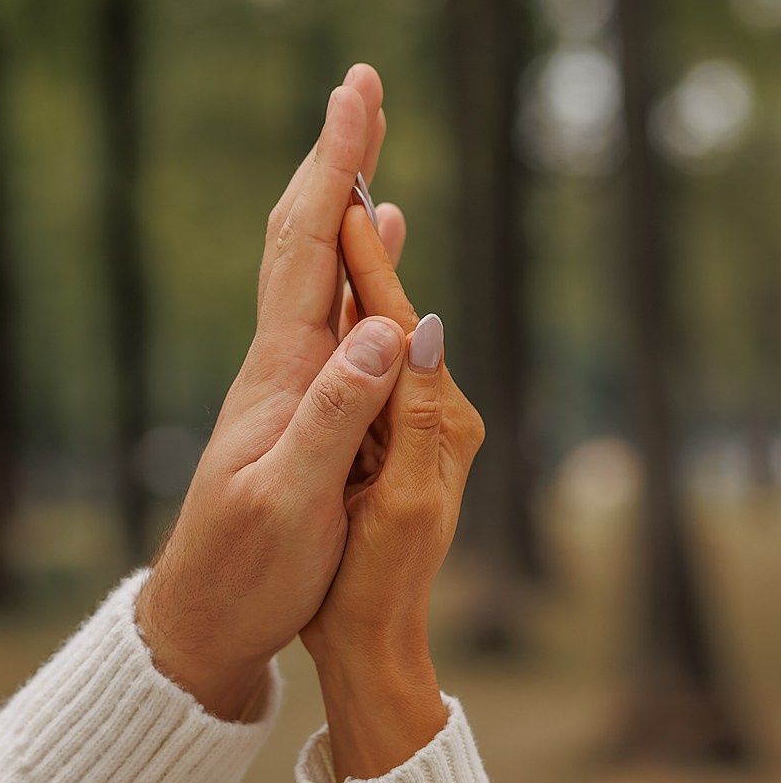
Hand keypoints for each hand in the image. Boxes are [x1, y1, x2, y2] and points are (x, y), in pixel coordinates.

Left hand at [136, 66, 407, 720]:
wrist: (202, 619)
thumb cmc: (247, 573)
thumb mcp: (294, 503)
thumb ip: (336, 418)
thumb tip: (386, 327)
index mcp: (281, 371)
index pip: (309, 245)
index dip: (335, 166)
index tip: (357, 96)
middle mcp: (278, 361)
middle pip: (303, 236)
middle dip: (335, 158)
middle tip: (362, 88)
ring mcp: (285, 383)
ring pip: (315, 269)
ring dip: (343, 201)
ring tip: (368, 151)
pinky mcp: (295, 409)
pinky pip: (329, 314)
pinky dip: (355, 268)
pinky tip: (373, 260)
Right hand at [300, 206, 484, 779]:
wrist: (370, 643)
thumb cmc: (360, 586)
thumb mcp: (386, 507)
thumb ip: (398, 418)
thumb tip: (417, 331)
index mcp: (430, 423)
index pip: (400, 320)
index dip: (369, 253)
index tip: (349, 181)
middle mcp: (433, 415)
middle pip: (400, 307)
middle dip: (371, 231)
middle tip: (357, 140)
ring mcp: (411, 428)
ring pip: (385, 327)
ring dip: (365, 261)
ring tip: (351, 192)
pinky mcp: (389, 442)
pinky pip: (374, 360)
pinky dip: (360, 312)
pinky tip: (350, 286)